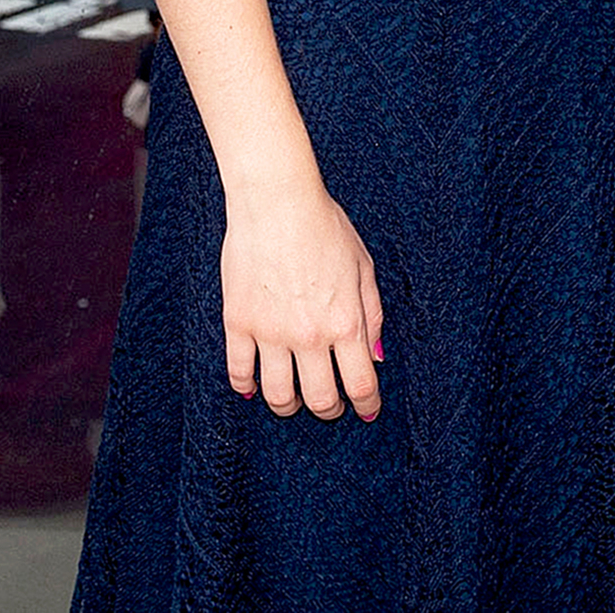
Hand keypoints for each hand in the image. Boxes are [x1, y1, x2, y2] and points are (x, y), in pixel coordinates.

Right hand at [221, 182, 383, 422]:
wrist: (278, 202)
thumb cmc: (326, 226)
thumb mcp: (364, 265)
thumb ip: (372, 313)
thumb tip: (376, 356)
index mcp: (346, 321)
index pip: (361, 383)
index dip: (366, 406)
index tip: (367, 412)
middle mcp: (310, 335)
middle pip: (320, 399)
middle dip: (330, 410)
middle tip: (332, 407)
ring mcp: (271, 333)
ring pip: (278, 396)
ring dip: (289, 406)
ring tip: (294, 399)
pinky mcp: (238, 323)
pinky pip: (239, 373)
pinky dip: (247, 387)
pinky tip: (255, 385)